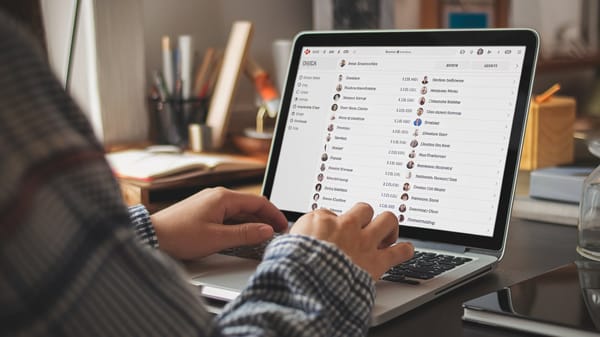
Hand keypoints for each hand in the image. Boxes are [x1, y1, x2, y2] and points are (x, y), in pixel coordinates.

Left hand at [151, 187, 287, 259]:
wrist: (152, 236)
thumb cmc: (179, 235)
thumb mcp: (217, 238)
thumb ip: (245, 234)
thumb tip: (266, 230)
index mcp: (223, 197)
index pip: (258, 202)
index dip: (274, 214)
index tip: (283, 226)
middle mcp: (217, 196)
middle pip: (249, 205)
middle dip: (265, 218)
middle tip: (276, 232)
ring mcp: (209, 202)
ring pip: (239, 211)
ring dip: (252, 222)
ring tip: (262, 235)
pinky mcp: (203, 211)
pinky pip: (228, 215)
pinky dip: (239, 223)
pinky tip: (242, 234)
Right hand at [290, 203, 413, 279]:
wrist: (308, 282)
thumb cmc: (294, 266)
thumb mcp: (286, 245)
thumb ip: (297, 237)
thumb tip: (297, 237)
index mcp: (320, 220)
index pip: (330, 213)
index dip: (331, 223)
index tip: (331, 234)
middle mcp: (345, 225)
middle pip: (364, 208)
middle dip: (365, 217)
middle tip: (364, 227)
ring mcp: (364, 242)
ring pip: (387, 220)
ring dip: (388, 227)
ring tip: (387, 234)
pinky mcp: (377, 261)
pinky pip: (400, 251)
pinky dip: (404, 250)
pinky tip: (404, 251)